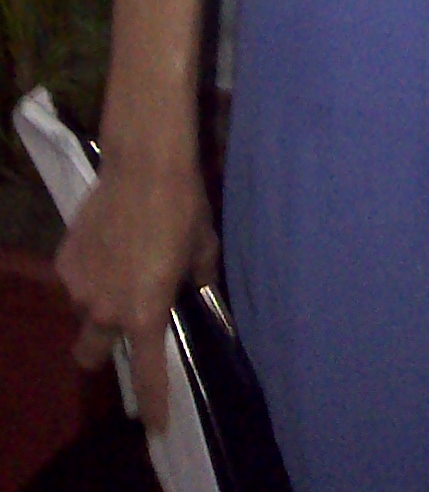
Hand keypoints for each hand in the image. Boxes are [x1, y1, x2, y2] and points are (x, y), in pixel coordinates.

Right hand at [56, 152, 217, 431]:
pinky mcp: (64, 262)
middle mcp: (106, 310)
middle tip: (121, 319)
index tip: (155, 425)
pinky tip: (106, 240)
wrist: (145, 164)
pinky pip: (74, 279)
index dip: (152, 403)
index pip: (148, 373)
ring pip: (82, 312)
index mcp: (145, 313)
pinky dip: (88, 270)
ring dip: (97, 301)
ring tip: (119, 262)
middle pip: (90, 356)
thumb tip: (199, 289)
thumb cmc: (183, 206)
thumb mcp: (204, 245)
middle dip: (103, 347)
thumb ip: (199, 277)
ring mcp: (79, 288)